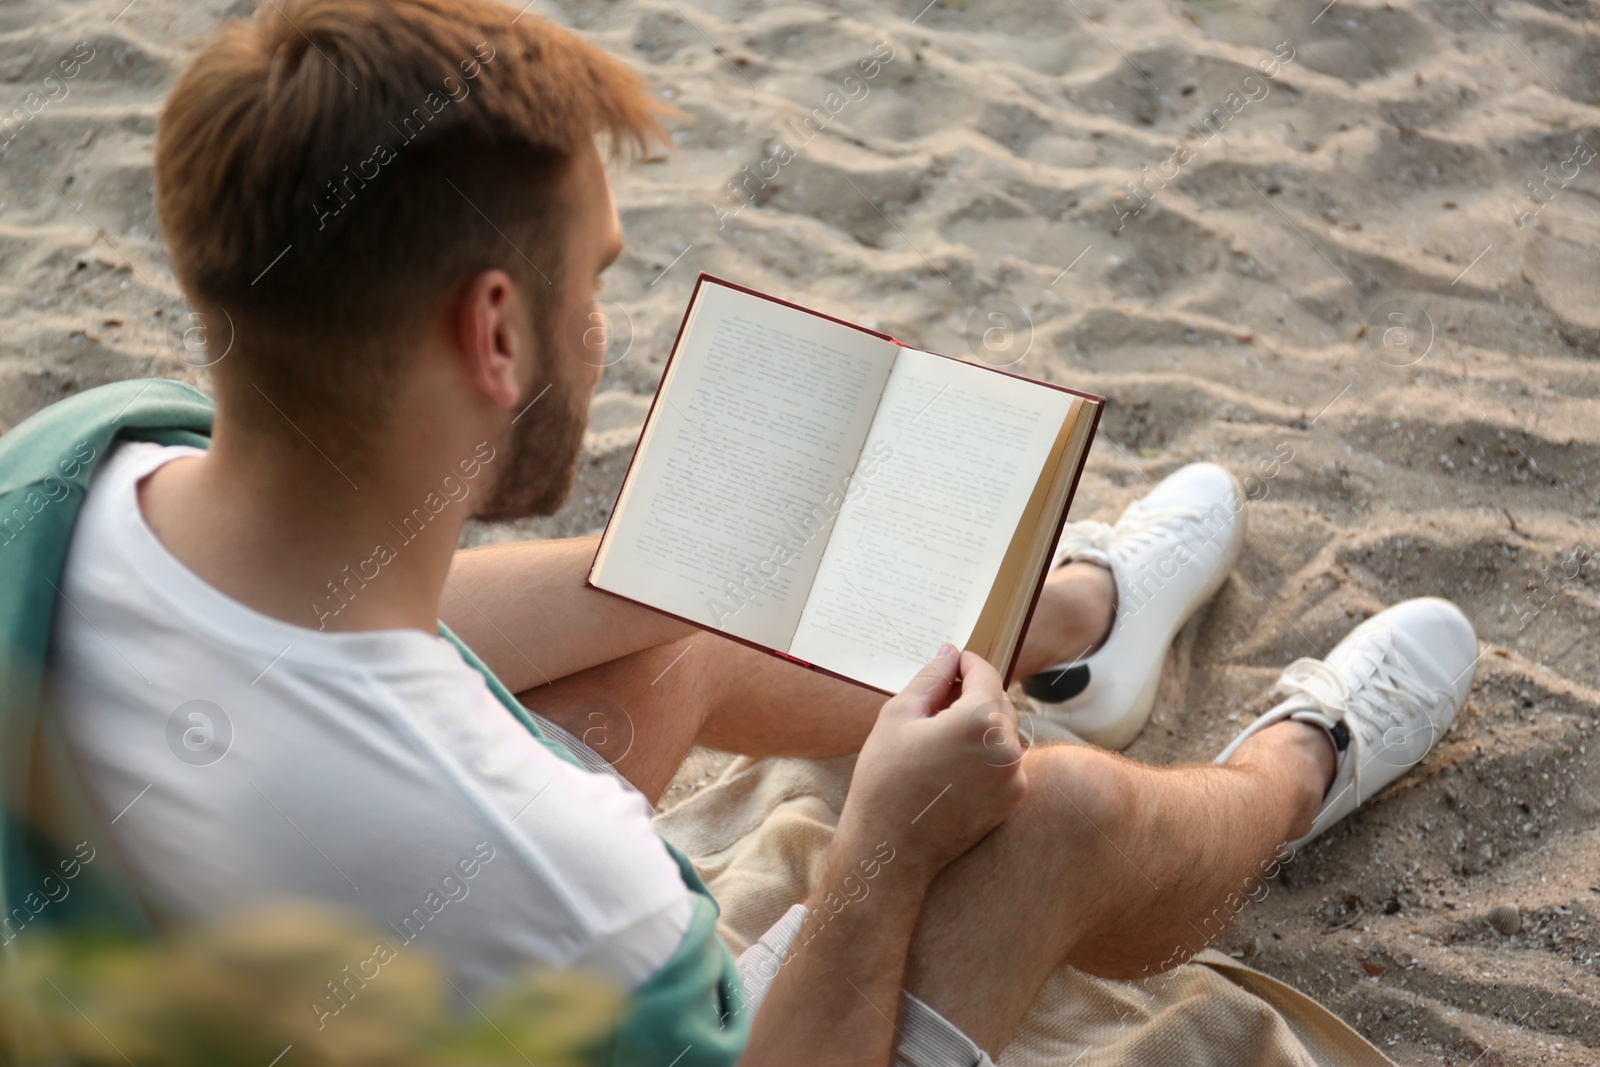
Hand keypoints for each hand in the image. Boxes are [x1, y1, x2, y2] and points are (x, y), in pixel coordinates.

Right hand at [836, 644, 1028, 884]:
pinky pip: (1004, 761)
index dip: (966, 663)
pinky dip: (984, 754)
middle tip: (934, 705)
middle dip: (971, 696)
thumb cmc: (885, 780)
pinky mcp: (1012, 799)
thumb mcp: (898, 716)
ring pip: (1002, 731)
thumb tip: (950, 653)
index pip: (985, 673)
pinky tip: (950, 766)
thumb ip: (931, 678)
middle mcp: (1008, 747)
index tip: (949, 664)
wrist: (891, 849)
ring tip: (938, 739)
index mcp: (980, 721)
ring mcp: (1014, 776)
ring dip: (978, 725)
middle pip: (998, 701)